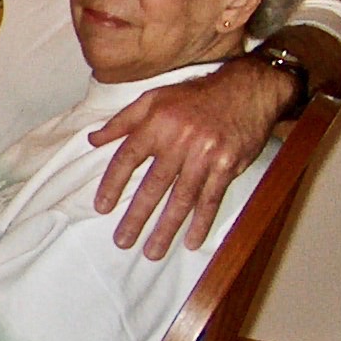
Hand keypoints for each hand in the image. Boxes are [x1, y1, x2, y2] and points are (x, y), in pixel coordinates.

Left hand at [86, 56, 288, 258]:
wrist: (248, 89)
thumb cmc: (195, 95)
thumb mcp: (154, 98)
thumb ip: (122, 121)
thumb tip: (93, 140)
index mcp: (157, 123)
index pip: (127, 158)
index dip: (113, 184)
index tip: (102, 207)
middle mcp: (180, 140)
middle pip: (153, 185)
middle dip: (137, 216)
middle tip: (123, 241)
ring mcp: (206, 155)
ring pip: (182, 198)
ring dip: (166, 228)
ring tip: (152, 251)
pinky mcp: (228, 165)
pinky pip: (211, 198)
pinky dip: (201, 221)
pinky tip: (191, 240)